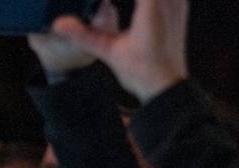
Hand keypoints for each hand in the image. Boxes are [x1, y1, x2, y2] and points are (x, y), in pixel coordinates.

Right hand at [36, 0, 187, 103]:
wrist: (166, 87)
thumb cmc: (142, 73)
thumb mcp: (110, 52)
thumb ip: (84, 35)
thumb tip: (59, 24)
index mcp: (151, 6)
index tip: (99, 1)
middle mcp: (168, 0)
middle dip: (123, 0)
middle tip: (102, 4)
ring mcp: (178, 2)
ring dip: (140, 1)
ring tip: (124, 8)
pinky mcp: (180, 6)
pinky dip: (148, 1)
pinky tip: (140, 8)